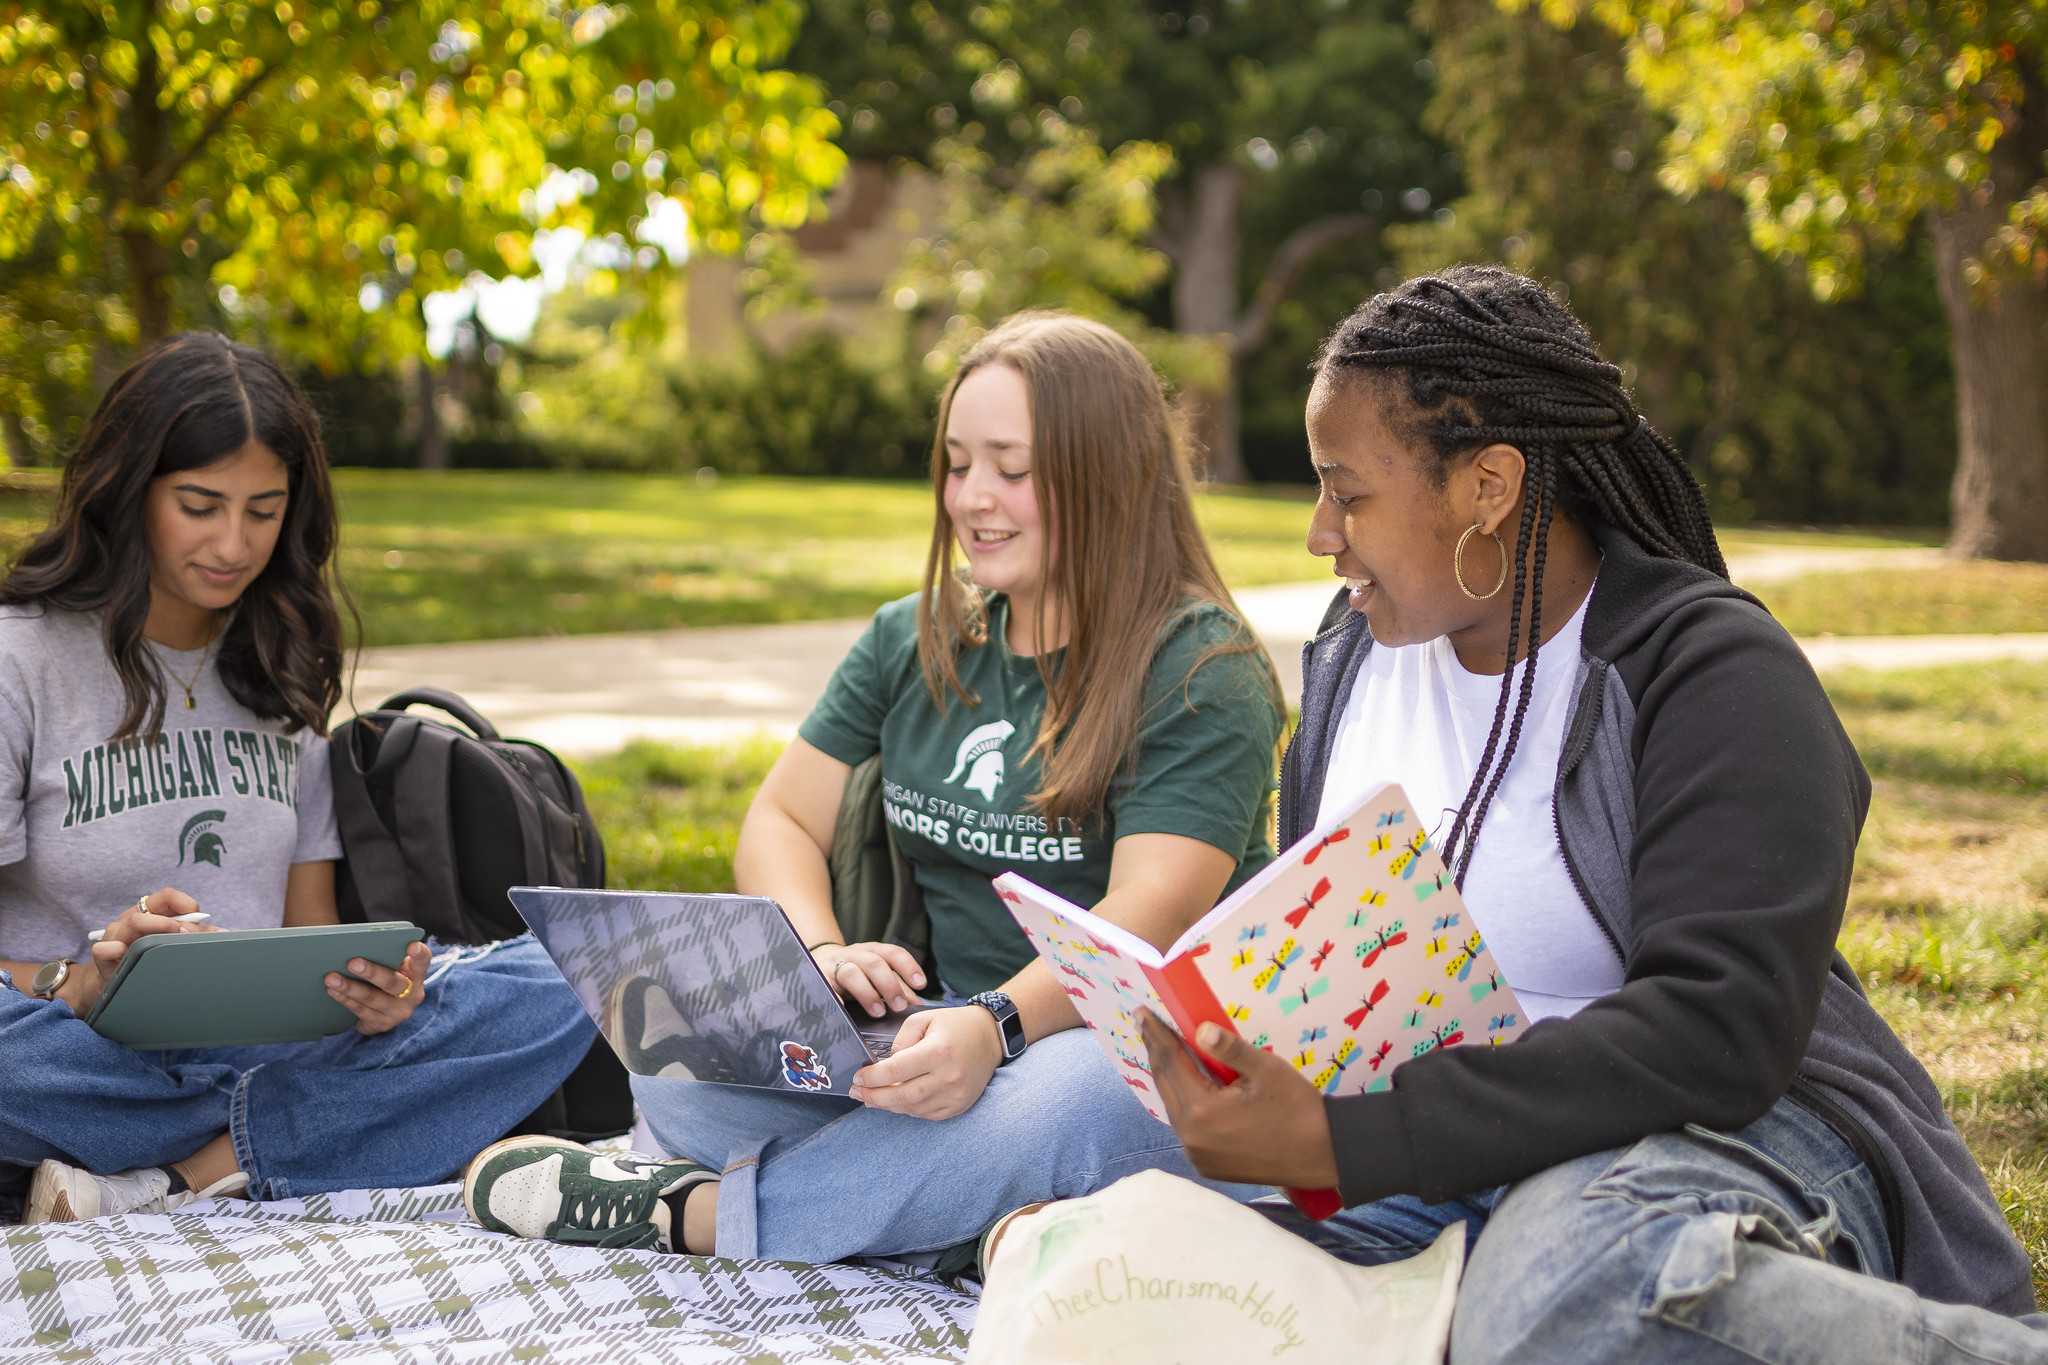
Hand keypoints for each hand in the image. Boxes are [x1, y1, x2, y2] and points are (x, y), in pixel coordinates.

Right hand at [69, 888, 217, 1014]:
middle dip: (170, 921)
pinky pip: (103, 949)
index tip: (197, 915)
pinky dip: (113, 949)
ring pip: (130, 923)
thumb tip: (221, 933)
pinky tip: (123, 953)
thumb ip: (191, 934)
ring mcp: (115, 936)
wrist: (113, 980)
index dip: (184, 903)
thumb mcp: (168, 941)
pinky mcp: (102, 956)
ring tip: (162, 943)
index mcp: (149, 912)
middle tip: (183, 934)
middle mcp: (130, 919)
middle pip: (148, 909)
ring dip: (151, 929)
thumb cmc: (146, 955)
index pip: (166, 896)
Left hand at [326, 942, 429, 1034]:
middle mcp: (412, 995)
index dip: (419, 954)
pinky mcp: (382, 1024)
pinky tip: (332, 991)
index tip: (411, 946)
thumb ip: (385, 956)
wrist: (382, 1009)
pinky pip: (361, 1011)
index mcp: (416, 974)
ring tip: (331, 978)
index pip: (423, 961)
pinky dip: (345, 1000)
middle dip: (372, 973)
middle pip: (393, 983)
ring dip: (350, 988)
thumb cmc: (384, 977)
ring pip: (373, 999)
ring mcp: (398, 1012)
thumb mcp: (392, 967)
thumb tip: (356, 946)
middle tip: (352, 962)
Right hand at [813, 940, 925, 1017]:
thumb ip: (897, 988)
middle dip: (890, 985)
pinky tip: (842, 1007)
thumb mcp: (876, 976)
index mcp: (872, 951)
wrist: (816, 965)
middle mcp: (854, 954)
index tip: (921, 984)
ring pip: (851, 972)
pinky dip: (834, 996)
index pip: (893, 953)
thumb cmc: (855, 974)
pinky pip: (826, 985)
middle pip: (874, 963)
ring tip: (879, 1012)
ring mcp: (835, 965)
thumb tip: (917, 1005)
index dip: (908, 966)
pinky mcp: (819, 978)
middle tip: (900, 1006)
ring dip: (867, 993)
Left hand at [849, 1004, 1001, 1119]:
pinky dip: (909, 1110)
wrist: (991, 1037)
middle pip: (901, 1096)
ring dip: (888, 1105)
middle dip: (873, 1096)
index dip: (872, 1077)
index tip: (857, 1077)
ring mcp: (956, 1095)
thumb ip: (901, 1041)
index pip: (895, 1071)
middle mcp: (948, 1077)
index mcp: (937, 1052)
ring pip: (912, 1109)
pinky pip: (927, 1114)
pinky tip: (897, 1101)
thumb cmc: (955, 1025)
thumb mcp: (924, 1019)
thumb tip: (887, 1066)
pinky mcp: (960, 1105)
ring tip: (872, 1097)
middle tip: (856, 1092)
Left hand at [1138, 1008, 1340, 1188]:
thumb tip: (1200, 1029)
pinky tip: (1187, 1086)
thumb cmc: (1298, 1109)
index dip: (1157, 1035)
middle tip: (1145, 1024)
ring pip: (1174, 1107)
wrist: (1323, 1155)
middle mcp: (1192, 1137)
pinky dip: (1184, 1102)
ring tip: (1162, 1050)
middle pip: (1166, 1084)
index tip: (1142, 1013)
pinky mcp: (1207, 1165)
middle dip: (1156, 1052)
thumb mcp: (1267, 1070)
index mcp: (1203, 1111)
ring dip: (1169, 1078)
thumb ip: (1230, 1049)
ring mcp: (1198, 1156)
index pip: (1171, 1062)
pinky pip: (1186, 1127)